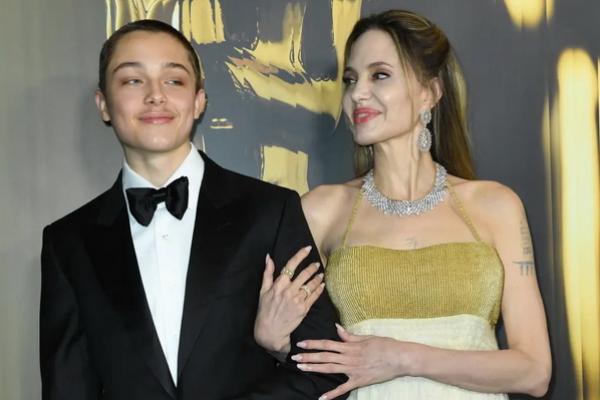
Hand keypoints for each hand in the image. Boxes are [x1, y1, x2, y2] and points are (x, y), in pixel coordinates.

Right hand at [254, 246, 324, 354]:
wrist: (270, 331)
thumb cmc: (265, 310)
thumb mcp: (262, 291)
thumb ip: (267, 273)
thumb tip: (269, 257)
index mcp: (279, 284)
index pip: (291, 265)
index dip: (300, 255)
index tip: (308, 248)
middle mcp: (289, 291)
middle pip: (304, 274)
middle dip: (312, 267)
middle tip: (317, 263)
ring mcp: (297, 300)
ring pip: (310, 285)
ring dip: (317, 277)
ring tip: (321, 274)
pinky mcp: (303, 310)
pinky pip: (314, 297)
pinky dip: (319, 289)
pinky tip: (322, 285)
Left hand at [293, 324, 416, 399]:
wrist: (400, 358)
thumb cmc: (385, 345)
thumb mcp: (366, 337)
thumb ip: (349, 335)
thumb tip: (336, 328)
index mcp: (350, 346)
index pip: (327, 344)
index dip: (313, 344)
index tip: (300, 344)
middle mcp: (349, 357)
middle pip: (324, 357)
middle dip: (308, 357)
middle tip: (294, 358)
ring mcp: (353, 370)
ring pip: (330, 369)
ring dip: (314, 368)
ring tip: (301, 368)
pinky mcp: (359, 381)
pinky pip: (343, 388)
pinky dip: (332, 393)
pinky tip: (322, 398)